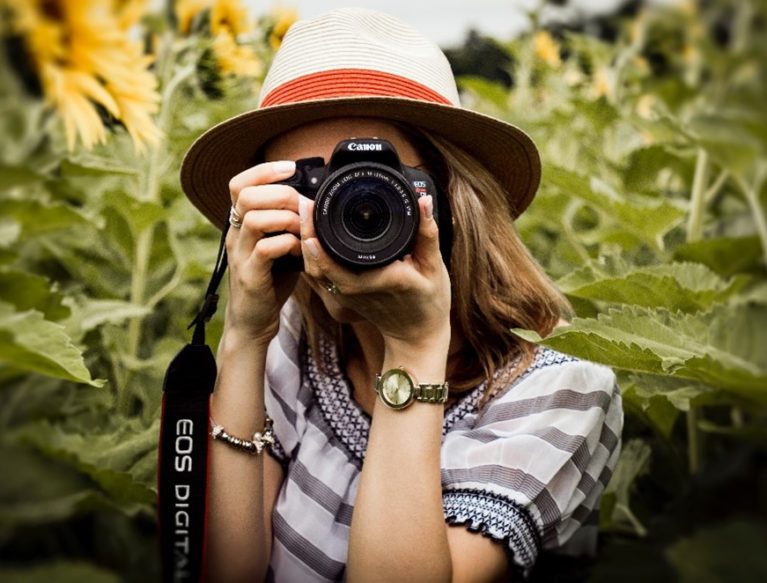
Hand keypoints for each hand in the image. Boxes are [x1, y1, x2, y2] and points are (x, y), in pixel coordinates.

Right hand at [224, 160, 301, 345]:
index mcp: (240, 224)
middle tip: (302, 206)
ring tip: (302, 230)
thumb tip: (314, 202)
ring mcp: (239, 255)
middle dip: (280, 193)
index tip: (290, 167)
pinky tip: (299, 251)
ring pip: (254, 218)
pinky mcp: (249, 276)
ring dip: (286, 219)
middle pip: (246, 195)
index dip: (263, 170)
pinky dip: (288, 244)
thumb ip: (289, 224)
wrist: (253, 321)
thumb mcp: (279, 245)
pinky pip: (265, 249)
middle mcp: (234, 235)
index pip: (239, 184)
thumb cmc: (270, 281)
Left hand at [299, 195, 451, 353]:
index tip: (312, 212)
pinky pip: (320, 276)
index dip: (319, 241)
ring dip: (305, 242)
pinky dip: (312, 255)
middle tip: (305, 203)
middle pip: (317, 264)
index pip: (338, 264)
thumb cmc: (429, 302)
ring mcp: (346, 296)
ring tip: (306, 213)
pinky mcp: (342, 297)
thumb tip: (423, 200)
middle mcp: (357, 290)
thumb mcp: (434, 267)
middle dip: (306, 232)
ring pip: (314, 271)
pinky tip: (311, 234)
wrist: (417, 335)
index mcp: (379, 280)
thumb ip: (427, 233)